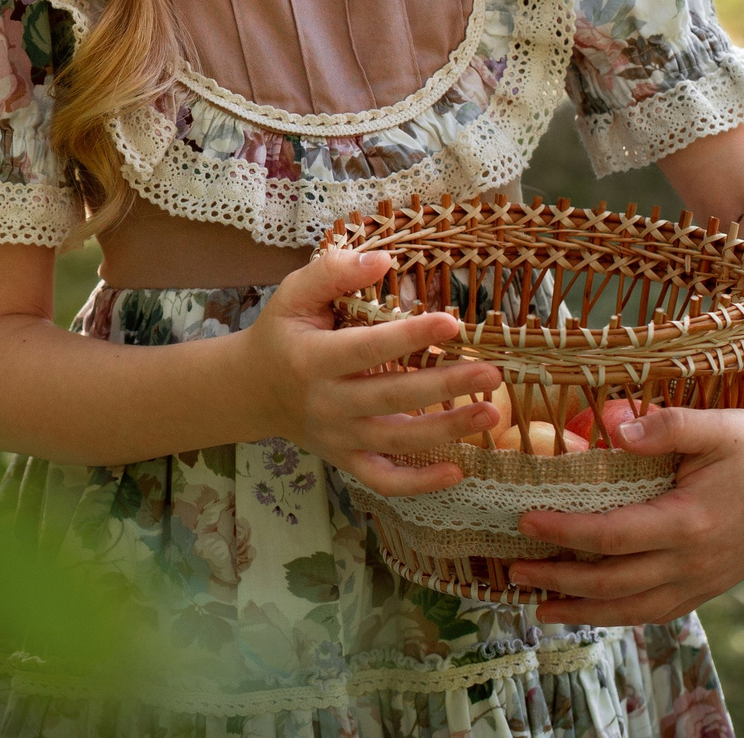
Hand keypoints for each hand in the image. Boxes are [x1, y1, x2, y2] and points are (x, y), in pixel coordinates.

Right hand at [243, 245, 505, 495]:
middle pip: (390, 398)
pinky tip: (457, 470)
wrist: (253, 389)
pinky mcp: (345, 459)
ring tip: (490, 415)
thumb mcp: (293, 294)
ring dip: (446, 430)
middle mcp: (326, 403)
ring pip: (396, 441)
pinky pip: (384, 480)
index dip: (409, 337)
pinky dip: (419, 484)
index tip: (452, 323)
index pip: (366, 349)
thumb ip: (333, 272)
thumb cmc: (282, 334)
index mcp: (312, 359)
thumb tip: (384, 260)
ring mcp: (337, 437)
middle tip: (490, 372)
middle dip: (443, 386)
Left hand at [507, 404, 743, 625]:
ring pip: (635, 610)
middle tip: (514, 571)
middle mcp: (694, 562)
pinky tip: (592, 610)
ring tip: (540, 609)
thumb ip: (666, 424)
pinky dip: (621, 615)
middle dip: (560, 581)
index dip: (565, 533)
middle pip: (614, 583)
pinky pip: (658, 611)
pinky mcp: (709, 586)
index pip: (612, 537)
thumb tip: (615, 424)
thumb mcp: (716, 424)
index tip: (525, 521)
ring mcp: (703, 580)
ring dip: (584, 612)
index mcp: (689, 522)